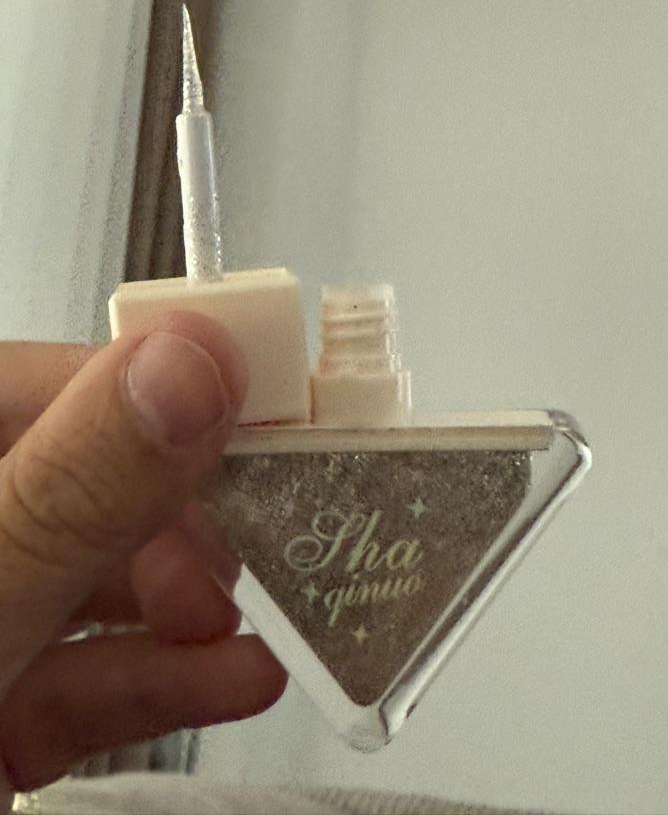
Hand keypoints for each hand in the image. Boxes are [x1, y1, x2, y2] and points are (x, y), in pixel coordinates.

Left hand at [0, 312, 285, 793]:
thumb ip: (72, 489)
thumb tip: (184, 365)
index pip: (37, 379)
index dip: (152, 378)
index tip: (253, 390)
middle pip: (78, 478)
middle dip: (176, 514)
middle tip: (254, 534)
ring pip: (87, 581)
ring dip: (185, 603)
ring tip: (252, 620)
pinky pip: (83, 673)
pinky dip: (164, 678)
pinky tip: (233, 676)